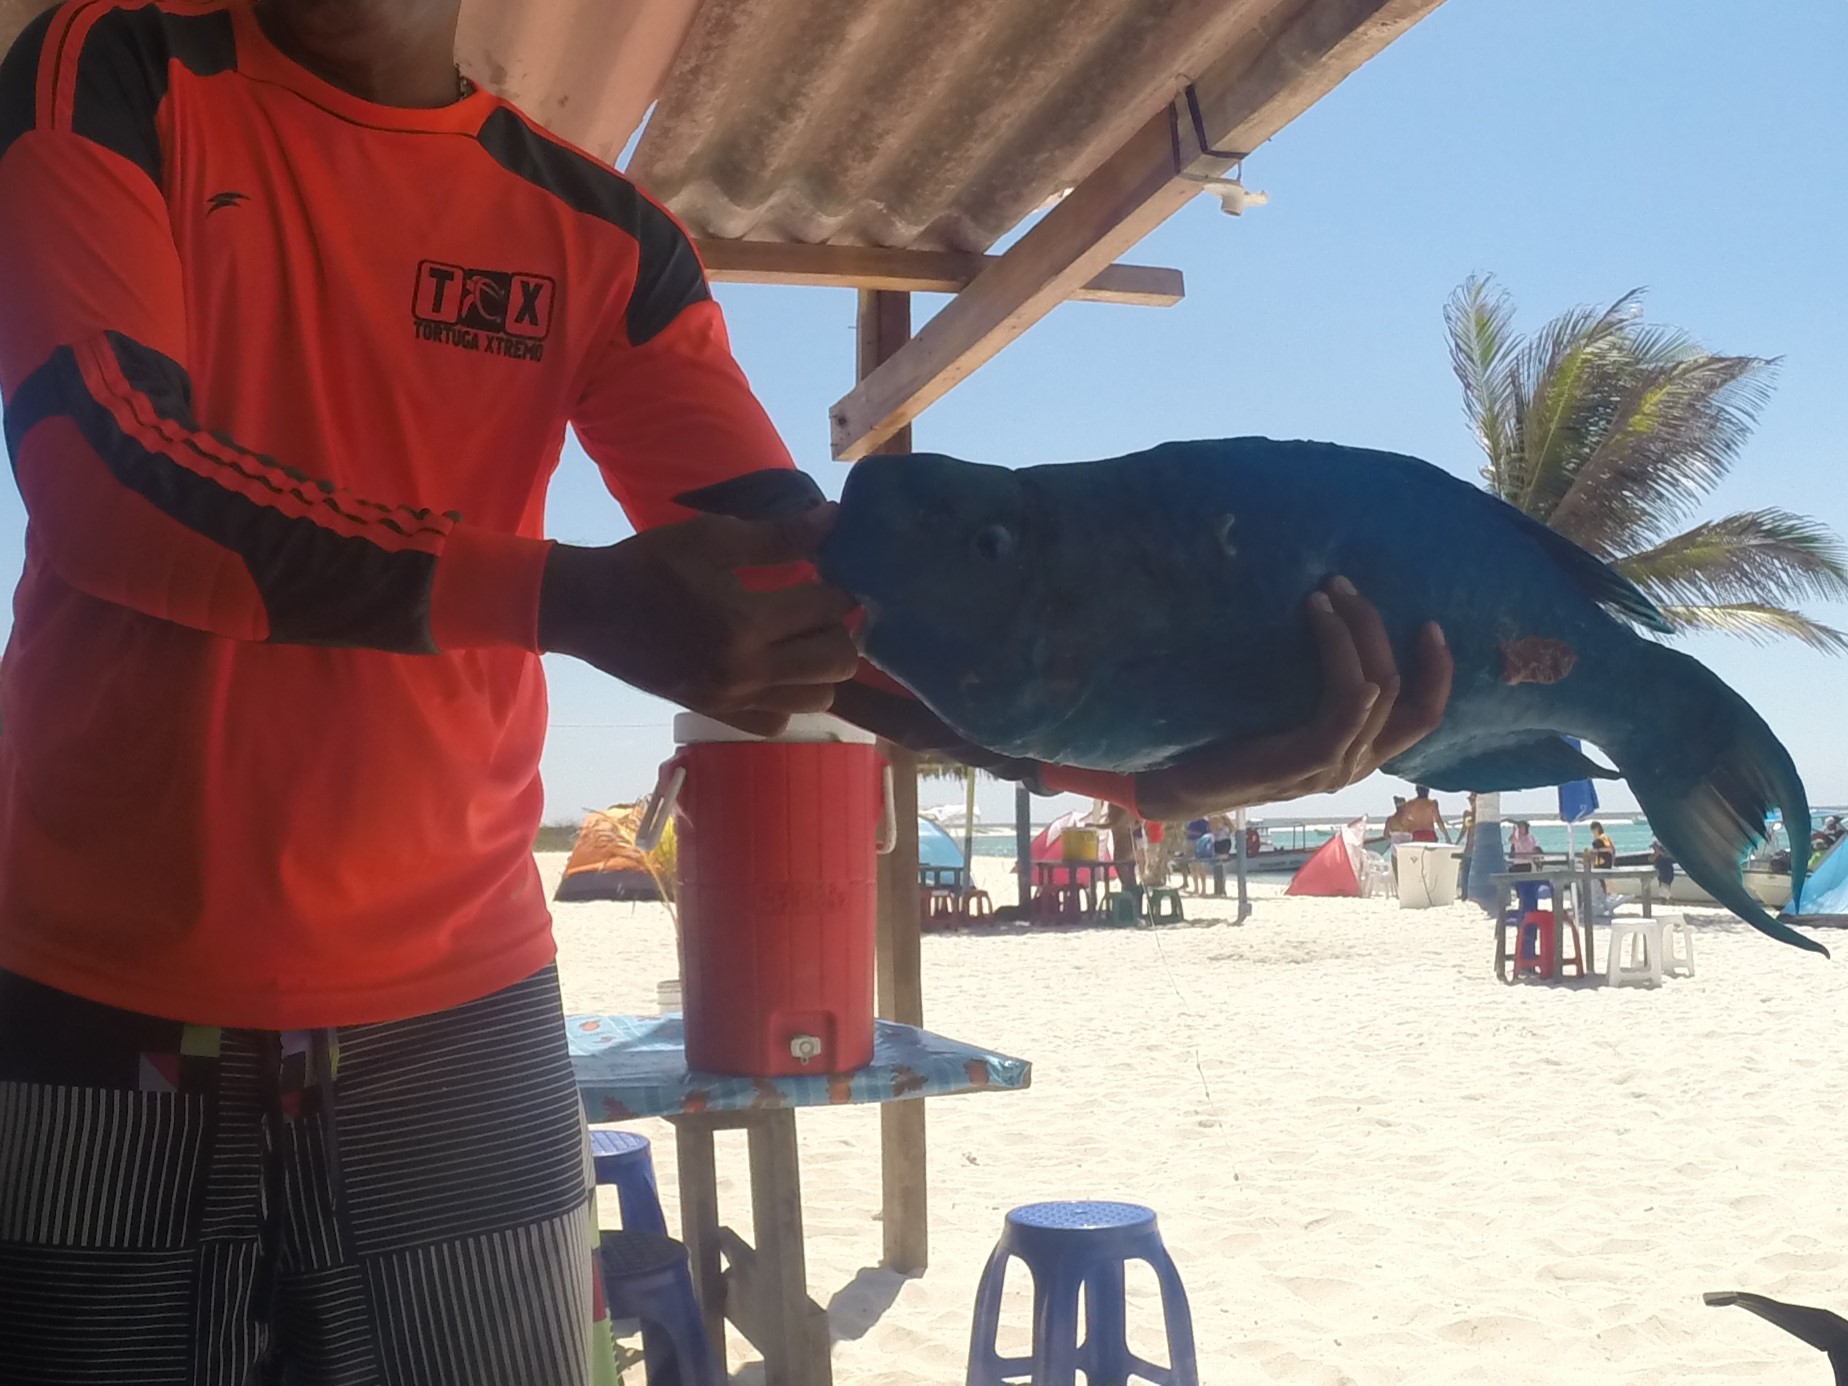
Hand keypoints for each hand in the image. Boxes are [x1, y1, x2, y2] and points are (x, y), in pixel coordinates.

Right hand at [539, 505, 860, 737]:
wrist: (590, 610)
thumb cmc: (650, 565)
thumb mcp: (712, 537)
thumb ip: (780, 535)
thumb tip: (834, 520)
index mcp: (743, 622)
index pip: (827, 609)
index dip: (840, 587)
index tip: (832, 573)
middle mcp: (746, 671)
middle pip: (837, 663)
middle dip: (840, 630)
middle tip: (821, 608)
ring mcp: (734, 699)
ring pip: (818, 699)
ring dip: (821, 667)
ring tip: (803, 637)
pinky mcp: (719, 714)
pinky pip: (780, 720)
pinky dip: (790, 696)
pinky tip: (776, 667)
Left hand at [1134, 576, 1452, 819]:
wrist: (1187, 786)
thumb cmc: (1232, 743)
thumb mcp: (1286, 711)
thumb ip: (1317, 688)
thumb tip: (1326, 619)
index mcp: (1359, 750)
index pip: (1423, 714)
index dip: (1438, 671)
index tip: (1430, 623)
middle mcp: (1356, 762)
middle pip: (1402, 692)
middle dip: (1380, 630)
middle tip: (1346, 586)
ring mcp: (1334, 767)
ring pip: (1376, 694)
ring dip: (1356, 636)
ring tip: (1325, 597)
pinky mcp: (1304, 764)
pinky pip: (1344, 721)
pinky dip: (1355, 686)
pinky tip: (1351, 661)